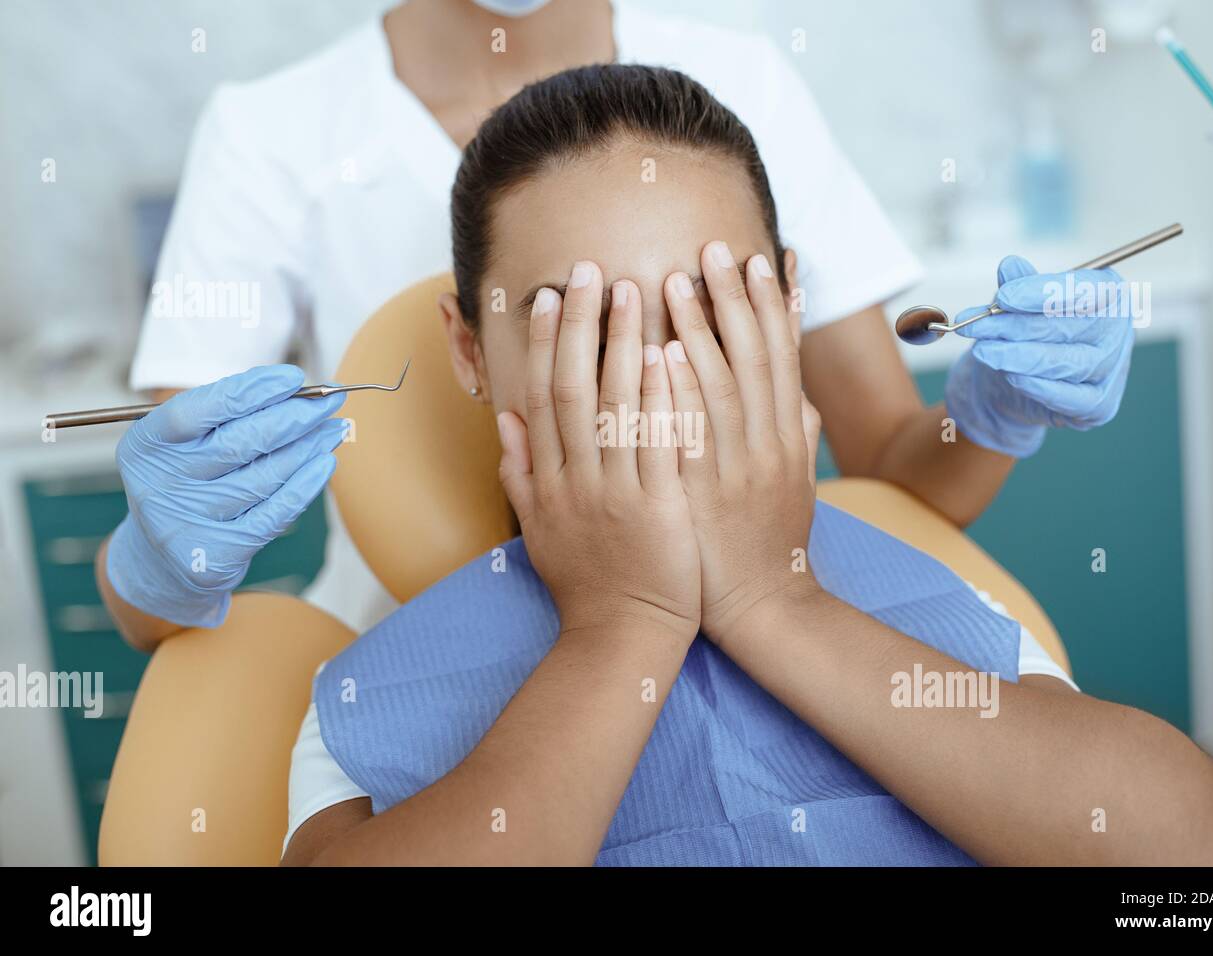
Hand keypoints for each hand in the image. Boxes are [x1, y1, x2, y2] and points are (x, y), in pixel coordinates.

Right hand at [108, 365, 347, 626]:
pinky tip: (325, 462)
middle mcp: (160, 484)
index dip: (249, 390)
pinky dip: (305, 485)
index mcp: (146, 445)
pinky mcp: (218, 554)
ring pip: (263, 477)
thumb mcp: (183, 444)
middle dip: (293, 417)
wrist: (160, 559)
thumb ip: (224, 415)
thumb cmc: (184, 481)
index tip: (293, 378)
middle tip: (329, 401)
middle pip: (238, 443)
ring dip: (307, 448)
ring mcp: (187, 523)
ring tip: (334, 428)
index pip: (198, 409)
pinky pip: (274, 514)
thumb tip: (290, 388)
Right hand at [496, 263, 700, 641]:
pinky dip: (662, 397)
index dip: (543, 343)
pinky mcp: (658, 508)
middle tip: (590, 271)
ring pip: (615, 406)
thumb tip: (505, 421)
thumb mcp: (538, 531)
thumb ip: (520, 474)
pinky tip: (671, 353)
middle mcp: (576, 480)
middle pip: (573, 387)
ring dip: (624, 343)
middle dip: (580, 325)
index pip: (541, 397)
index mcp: (548, 481)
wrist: (623, 637)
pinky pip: (658, 443)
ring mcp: (616, 493)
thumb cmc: (586, 583)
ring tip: (637, 289)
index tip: (549, 296)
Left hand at [659, 241, 821, 650]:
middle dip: (737, 298)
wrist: (763, 606)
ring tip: (676, 280)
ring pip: (722, 385)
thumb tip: (803, 395)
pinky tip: (664, 353)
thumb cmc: (772, 541)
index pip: (785, 356)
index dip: (776, 304)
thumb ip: (799, 433)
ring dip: (700, 330)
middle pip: (755, 357)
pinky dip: (681, 392)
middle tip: (717, 247)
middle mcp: (769, 443)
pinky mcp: (706, 494)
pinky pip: (692, 434)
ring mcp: (738, 468)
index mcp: (790, 436)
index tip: (764, 256)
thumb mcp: (796, 482)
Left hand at [944, 255, 1134, 457]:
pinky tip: (1010, 375)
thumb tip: (1010, 266)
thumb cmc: (1026, 334)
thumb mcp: (1017, 306)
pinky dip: (1037, 386)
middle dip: (1016, 326)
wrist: (1016, 386)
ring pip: (1066, 363)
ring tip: (983, 351)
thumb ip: (1018, 285)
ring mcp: (1113, 370)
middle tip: (975, 327)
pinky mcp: (1100, 404)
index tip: (1004, 297)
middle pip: (1069, 327)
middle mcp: (1118, 331)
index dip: (1043, 293)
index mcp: (1109, 294)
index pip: (1085, 289)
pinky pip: (1069, 396)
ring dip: (1019, 357)